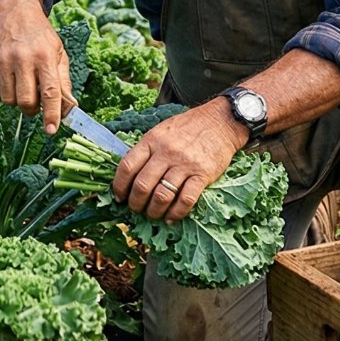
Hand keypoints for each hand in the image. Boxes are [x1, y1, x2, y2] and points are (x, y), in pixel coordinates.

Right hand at [0, 0, 74, 133]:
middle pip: (26, 101)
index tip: (51, 130)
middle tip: (35, 103)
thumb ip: (64, 82)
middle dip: (32, 109)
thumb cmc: (41, 37)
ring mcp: (3, 58)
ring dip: (16, 100)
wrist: (15, 12)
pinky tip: (9, 78)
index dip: (51, 114)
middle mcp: (23, 57)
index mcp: (45, 56)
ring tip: (22, 85)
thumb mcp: (59, 54)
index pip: (50, 92)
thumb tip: (70, 108)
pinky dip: (2, 92)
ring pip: (8, 99)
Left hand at [111, 99, 247, 221]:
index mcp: (152, 141)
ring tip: (153, 215)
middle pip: (142, 185)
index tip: (119, 197)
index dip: (119, 186)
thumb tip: (130, 175)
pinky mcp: (203, 174)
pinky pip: (186, 200)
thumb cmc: (188, 127)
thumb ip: (146, 150)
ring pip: (162, 195)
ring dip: (154, 211)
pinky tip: (171, 218)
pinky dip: (176, 213)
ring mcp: (185, 164)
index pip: (127, 167)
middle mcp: (166, 152)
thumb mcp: (161, 131)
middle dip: (135, 203)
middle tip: (136, 209)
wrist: (220, 122)